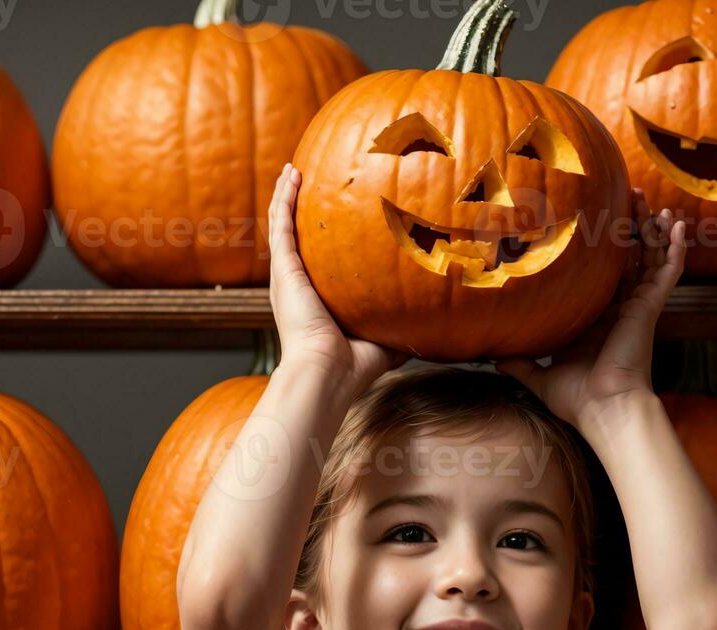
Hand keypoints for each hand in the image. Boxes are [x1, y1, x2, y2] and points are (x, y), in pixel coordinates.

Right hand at [268, 164, 405, 386]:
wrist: (328, 373)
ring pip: (283, 223)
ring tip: (295, 168)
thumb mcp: (386, 334)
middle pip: (298, 235)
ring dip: (288, 194)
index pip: (320, 258)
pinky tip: (292, 174)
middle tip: (310, 180)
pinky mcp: (284, 269)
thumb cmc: (356, 365)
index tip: (338, 214)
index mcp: (319, 295)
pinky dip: (284, 198)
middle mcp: (299, 282)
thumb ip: (404, 320)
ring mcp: (288, 274)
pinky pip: (281, 224)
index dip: (325, 237)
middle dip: (303, 207)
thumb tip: (436, 317)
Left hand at [498, 191, 686, 427]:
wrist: (604, 408)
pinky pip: (668, 272)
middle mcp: (621, 308)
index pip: (603, 275)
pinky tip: (677, 226)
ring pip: (650, 257)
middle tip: (625, 198)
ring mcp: (639, 306)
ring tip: (647, 200)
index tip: (591, 223)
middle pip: (629, 258)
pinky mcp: (651, 307)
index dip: (602, 250)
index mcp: (598, 319)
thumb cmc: (577, 398)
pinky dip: (675, 249)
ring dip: (651, 228)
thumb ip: (519, 364)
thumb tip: (491, 358)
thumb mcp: (539, 377)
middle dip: (629, 227)